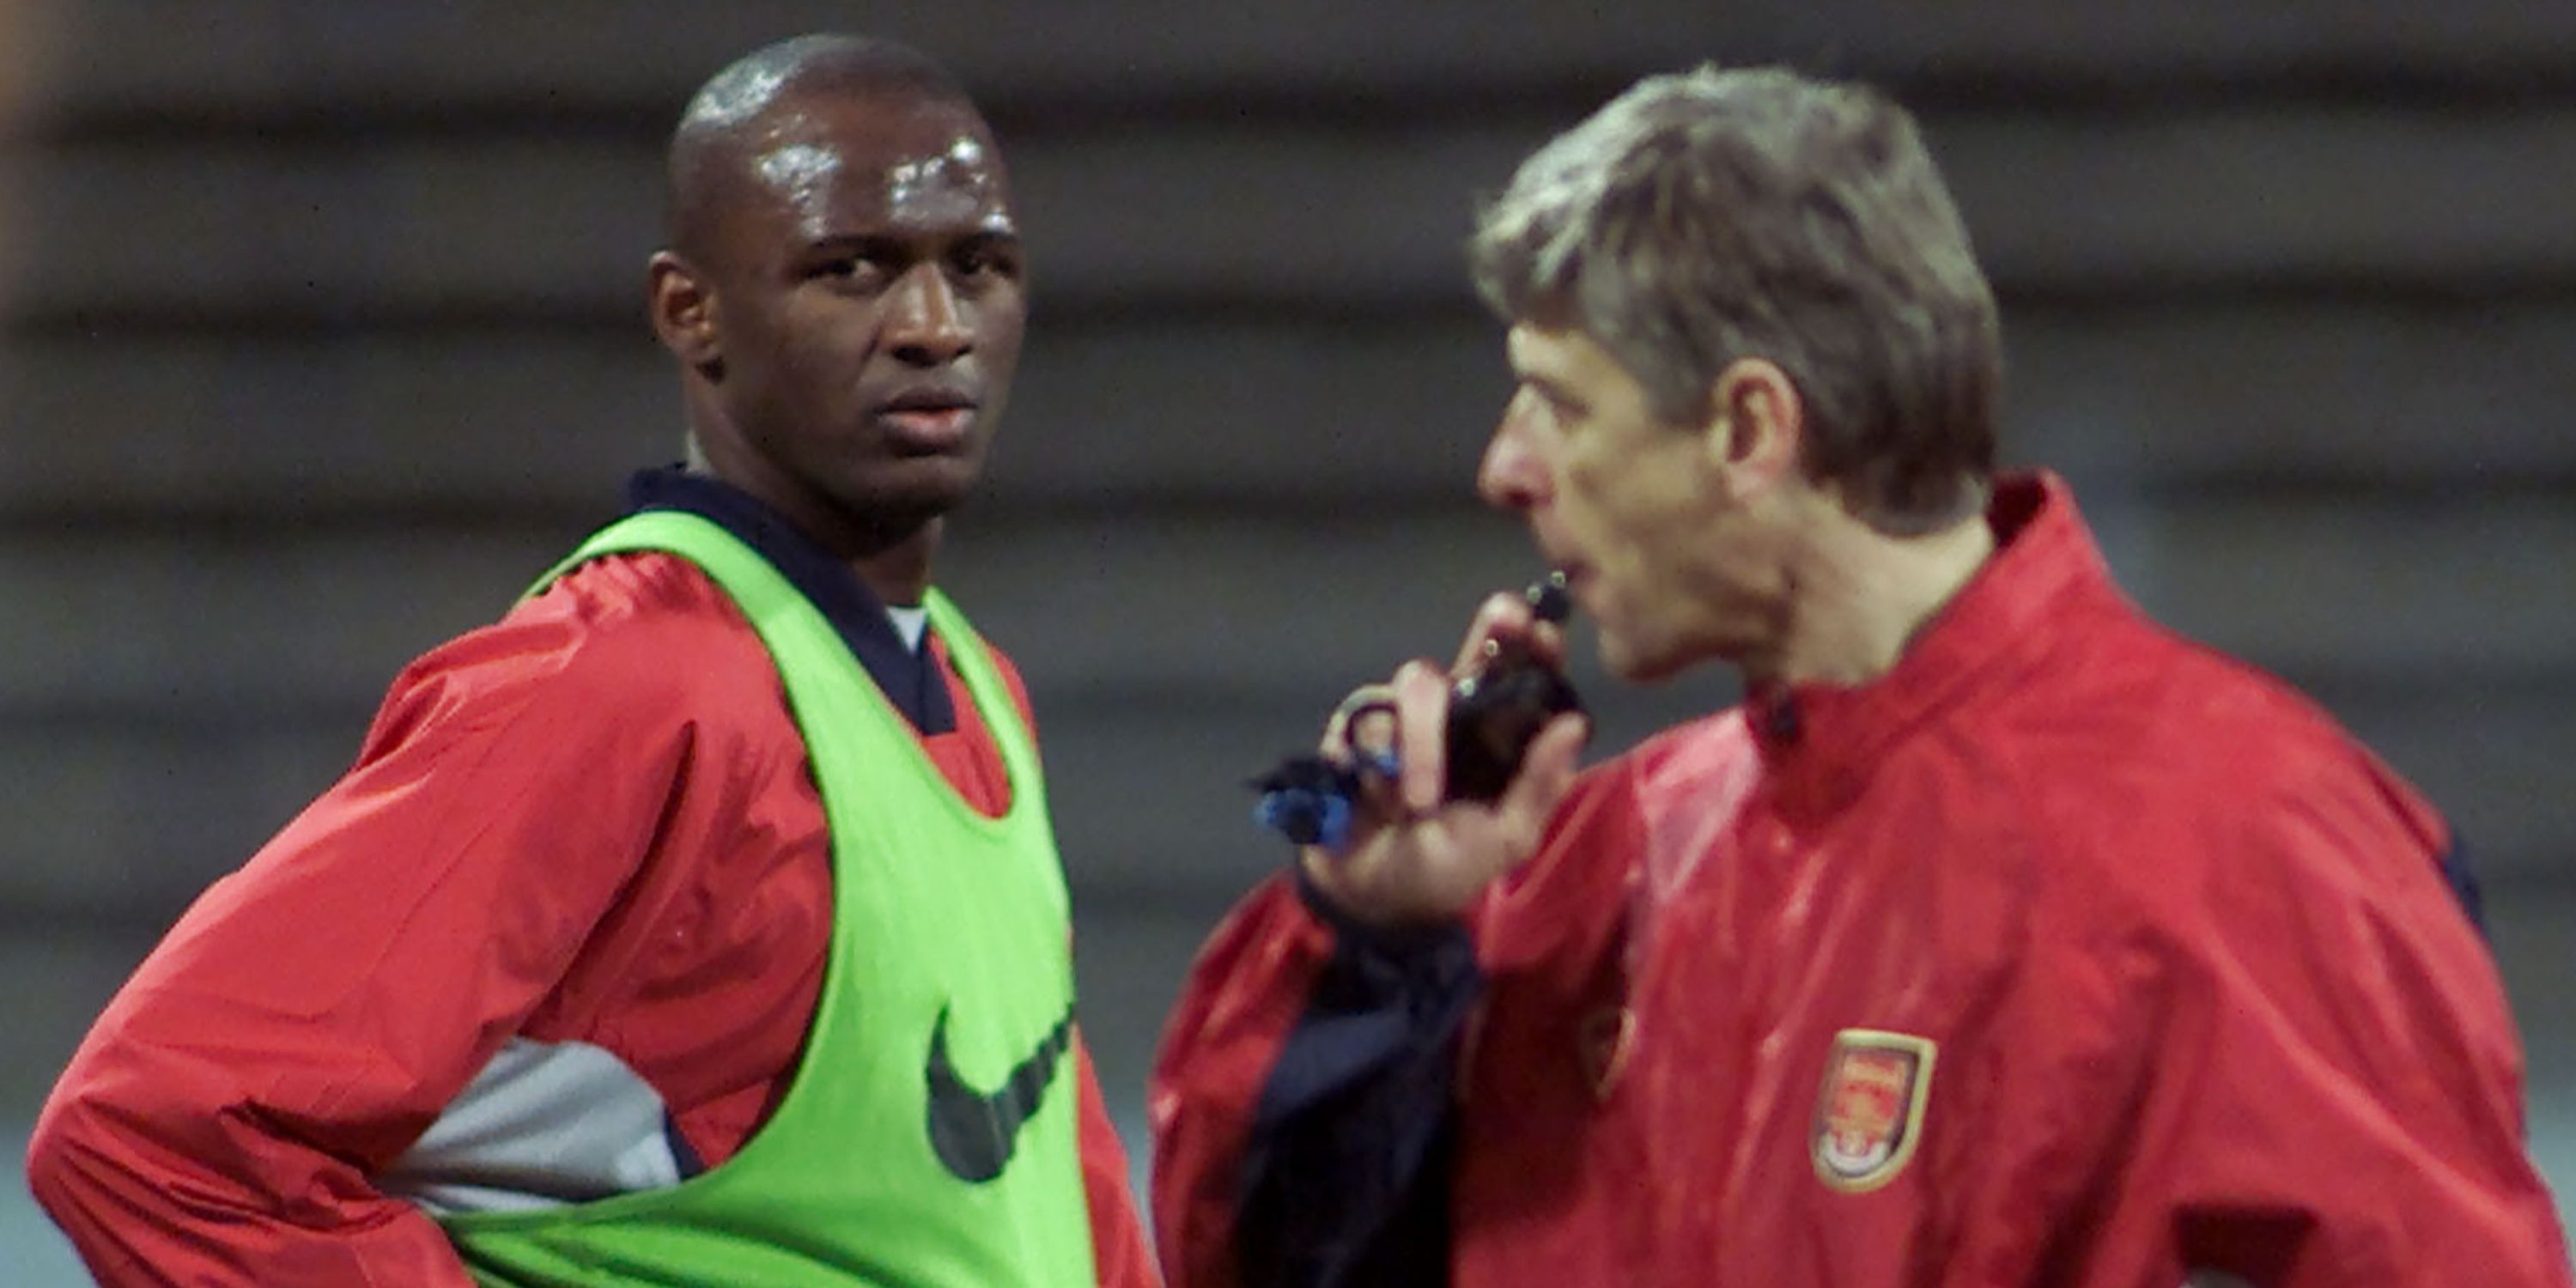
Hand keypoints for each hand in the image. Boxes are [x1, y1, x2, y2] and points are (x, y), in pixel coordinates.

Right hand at [1299, 593, 1589, 927]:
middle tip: (1505, 620)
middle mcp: (1456, 715)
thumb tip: (1574, 723)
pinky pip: (1365, 720)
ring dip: (1419, 746)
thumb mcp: (1506, 840)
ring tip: (1416, 805)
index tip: (1545, 632)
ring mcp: (1403, 716)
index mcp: (1499, 737)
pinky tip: (1374, 801)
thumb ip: (1538, 785)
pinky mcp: (1353, 727)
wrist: (1372, 897)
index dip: (1535, 646)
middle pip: (1473, 651)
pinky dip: (1373, 766)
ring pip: (1417, 686)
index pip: (1523, 678)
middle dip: (1491, 631)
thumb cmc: (1447, 868)